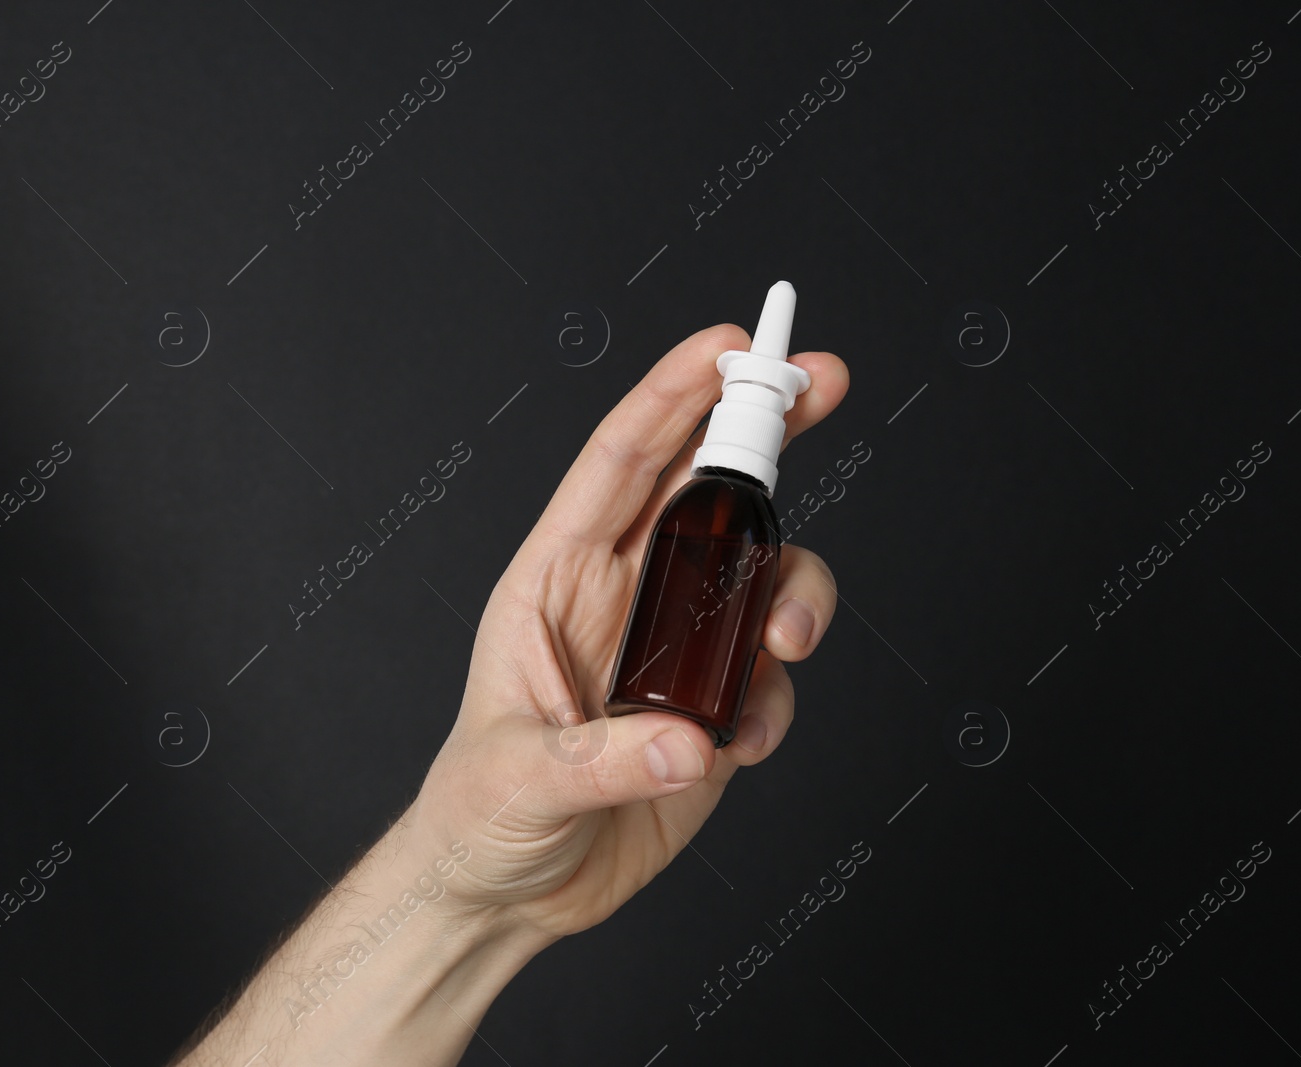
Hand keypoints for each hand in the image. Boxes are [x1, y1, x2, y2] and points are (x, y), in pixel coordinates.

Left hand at [403, 322, 847, 943]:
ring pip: (763, 576)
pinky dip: (779, 700)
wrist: (508, 893)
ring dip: (795, 592)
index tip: (732, 347)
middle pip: (710, 487)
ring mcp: (677, 648)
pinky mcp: (715, 705)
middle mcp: (627, 595)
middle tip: (822, 380)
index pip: (622, 460)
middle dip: (768, 427)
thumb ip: (603, 761)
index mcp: (558, 575)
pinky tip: (742, 744)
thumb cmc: (478, 816)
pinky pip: (772, 678)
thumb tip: (690, 745)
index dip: (675, 392)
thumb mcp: (517, 780)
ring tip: (788, 641)